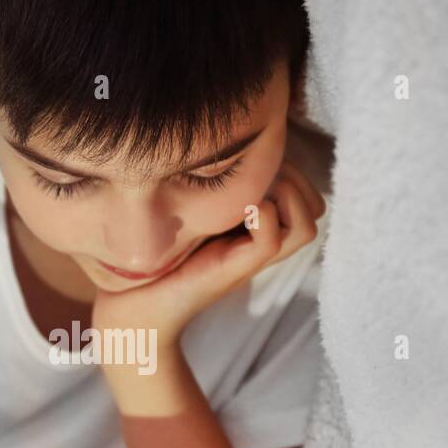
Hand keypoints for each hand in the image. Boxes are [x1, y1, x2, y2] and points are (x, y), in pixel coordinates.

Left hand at [91, 159, 325, 347]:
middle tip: (255, 178)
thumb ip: (213, 185)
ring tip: (250, 194)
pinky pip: (270, 240)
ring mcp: (250, 258)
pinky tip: (236, 211)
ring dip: (285, 196)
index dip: (294, 172)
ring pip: (305, 226)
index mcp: (256, 227)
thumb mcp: (190, 208)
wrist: (133, 306)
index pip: (308, 196)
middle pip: (315, 209)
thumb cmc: (155, 254)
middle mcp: (261, 243)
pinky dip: (262, 216)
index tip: (255, 166)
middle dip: (295, 180)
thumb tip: (226, 142)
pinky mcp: (233, 270)